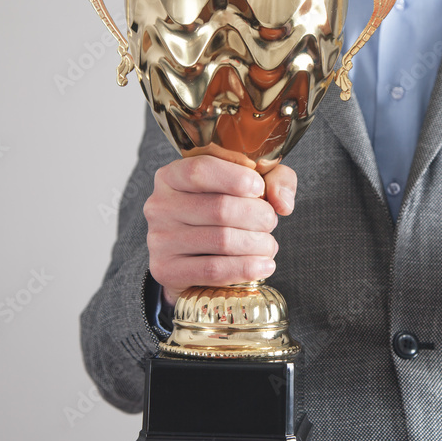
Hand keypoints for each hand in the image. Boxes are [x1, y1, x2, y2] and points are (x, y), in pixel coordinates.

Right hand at [143, 156, 296, 305]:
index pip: (200, 170)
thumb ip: (274, 179)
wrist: (194, 258)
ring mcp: (159, 239)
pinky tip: (264, 265)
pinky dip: (246, 268)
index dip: (236, 178)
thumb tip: (282, 202)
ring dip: (258, 243)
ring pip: (221, 240)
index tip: (259, 189)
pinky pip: (213, 270)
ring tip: (268, 245)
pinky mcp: (165, 270)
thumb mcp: (250, 184)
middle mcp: (159, 205)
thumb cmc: (224, 211)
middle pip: (219, 208)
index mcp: (172, 175)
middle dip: (258, 216)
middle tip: (270, 222)